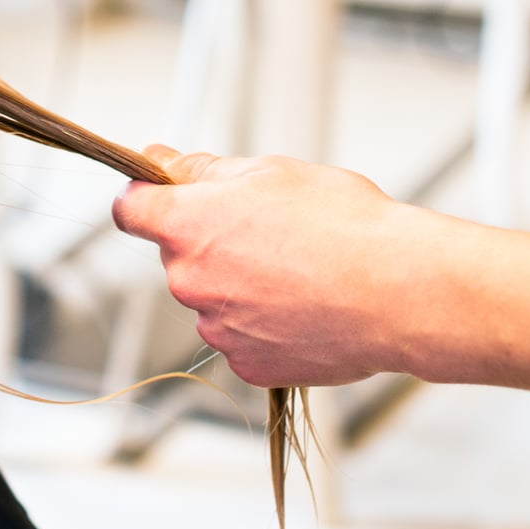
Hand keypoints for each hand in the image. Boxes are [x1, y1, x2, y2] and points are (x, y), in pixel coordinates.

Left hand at [112, 146, 444, 387]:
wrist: (398, 292)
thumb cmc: (345, 227)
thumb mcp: (271, 171)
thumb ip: (204, 170)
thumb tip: (163, 163)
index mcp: (187, 225)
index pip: (130, 209)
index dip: (148, 199)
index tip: (165, 197)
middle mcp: (189, 280)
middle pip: (178, 255)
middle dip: (210, 242)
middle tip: (268, 233)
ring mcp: (216, 328)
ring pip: (212, 298)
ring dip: (239, 286)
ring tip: (298, 273)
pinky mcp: (247, 365)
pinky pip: (240, 339)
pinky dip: (262, 326)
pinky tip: (302, 308)